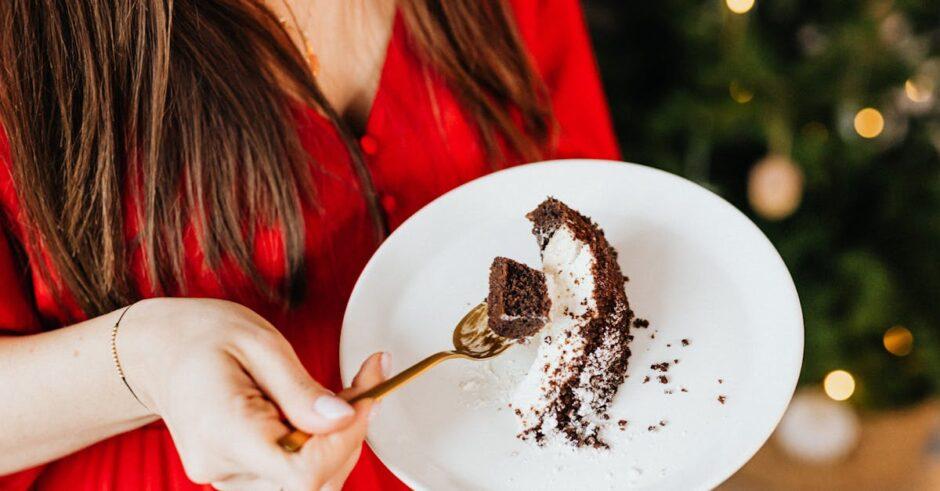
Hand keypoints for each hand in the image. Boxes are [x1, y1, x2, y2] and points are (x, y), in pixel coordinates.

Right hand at [120, 298, 387, 489]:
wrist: (158, 351)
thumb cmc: (203, 336)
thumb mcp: (258, 343)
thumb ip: (300, 388)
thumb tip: (343, 420)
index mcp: (224, 433)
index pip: (302, 473)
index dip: (345, 442)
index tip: (365, 398)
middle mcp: (223, 468)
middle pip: (313, 483)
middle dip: (352, 436)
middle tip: (366, 383)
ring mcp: (230, 479)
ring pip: (312, 484)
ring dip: (341, 441)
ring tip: (344, 394)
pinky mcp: (241, 478)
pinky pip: (296, 475)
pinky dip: (323, 447)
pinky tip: (322, 413)